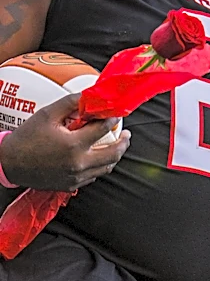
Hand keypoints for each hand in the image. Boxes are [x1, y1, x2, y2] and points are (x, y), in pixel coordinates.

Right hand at [1, 93, 130, 190]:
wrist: (9, 163)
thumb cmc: (26, 138)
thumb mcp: (47, 114)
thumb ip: (70, 103)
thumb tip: (88, 95)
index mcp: (73, 145)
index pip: (104, 129)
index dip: (113, 120)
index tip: (117, 115)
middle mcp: (78, 163)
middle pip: (114, 154)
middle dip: (124, 143)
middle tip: (126, 135)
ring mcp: (76, 176)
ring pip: (106, 167)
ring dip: (114, 156)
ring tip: (115, 145)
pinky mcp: (72, 185)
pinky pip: (94, 176)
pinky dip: (99, 166)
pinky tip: (97, 156)